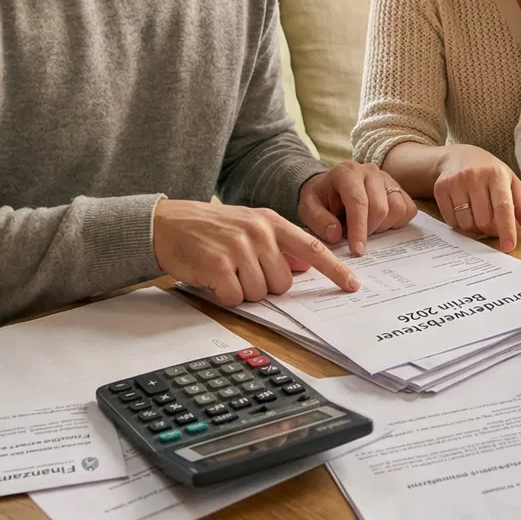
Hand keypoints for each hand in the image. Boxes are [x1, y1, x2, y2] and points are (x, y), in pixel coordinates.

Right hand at [152, 199, 359, 306]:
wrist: (168, 224)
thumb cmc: (210, 229)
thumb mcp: (249, 227)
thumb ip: (278, 244)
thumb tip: (305, 267)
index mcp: (271, 222)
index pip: (312, 248)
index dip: (334, 270)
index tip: (352, 285)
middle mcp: (259, 232)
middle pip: (283, 282)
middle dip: (264, 285)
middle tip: (241, 270)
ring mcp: (239, 248)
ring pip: (260, 293)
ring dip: (242, 290)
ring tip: (225, 270)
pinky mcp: (219, 265)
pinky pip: (235, 298)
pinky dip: (224, 295)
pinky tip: (213, 277)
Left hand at [299, 162, 418, 254]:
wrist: (329, 187)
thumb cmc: (320, 198)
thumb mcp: (308, 208)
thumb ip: (319, 220)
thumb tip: (336, 234)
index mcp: (347, 172)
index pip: (358, 202)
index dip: (359, 229)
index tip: (357, 250)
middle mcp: (370, 171)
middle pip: (380, 208)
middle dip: (369, 230)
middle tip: (355, 236)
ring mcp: (387, 178)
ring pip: (398, 209)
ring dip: (384, 226)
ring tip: (366, 227)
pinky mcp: (399, 187)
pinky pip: (408, 209)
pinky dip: (397, 222)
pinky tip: (380, 223)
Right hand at [432, 144, 520, 251]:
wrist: (459, 156)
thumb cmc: (490, 173)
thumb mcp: (511, 182)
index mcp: (497, 175)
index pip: (503, 207)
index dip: (506, 229)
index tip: (509, 247)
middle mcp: (475, 176)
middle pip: (484, 221)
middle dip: (490, 229)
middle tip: (491, 223)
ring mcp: (455, 182)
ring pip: (466, 224)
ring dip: (474, 228)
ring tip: (477, 214)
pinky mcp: (440, 188)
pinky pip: (451, 220)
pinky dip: (459, 223)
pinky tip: (462, 210)